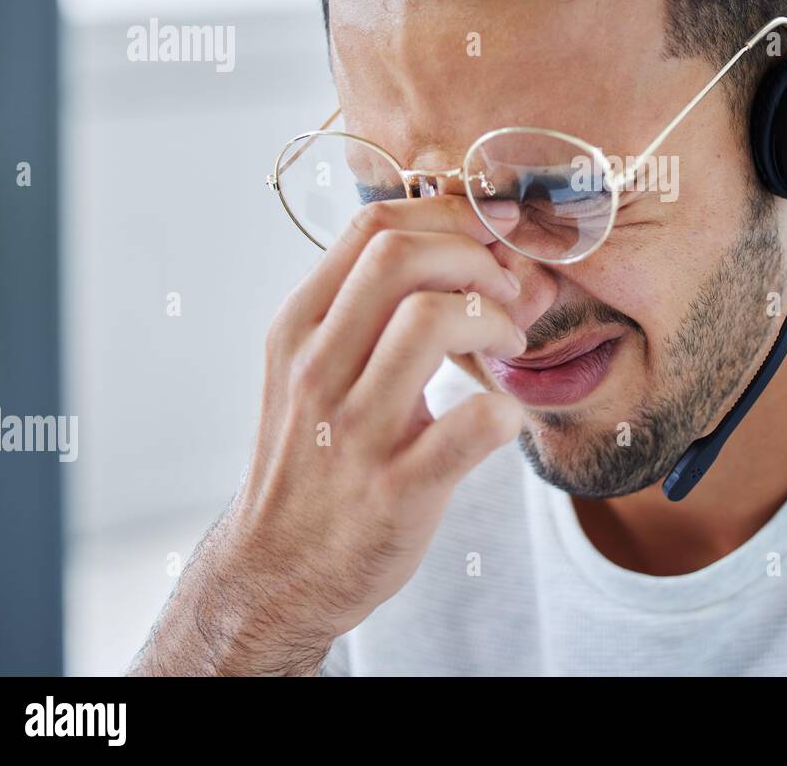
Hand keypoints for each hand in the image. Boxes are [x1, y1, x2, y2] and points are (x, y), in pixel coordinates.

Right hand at [130, 196, 525, 675]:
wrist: (278, 572)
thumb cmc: (314, 455)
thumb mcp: (318, 367)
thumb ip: (379, 309)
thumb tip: (481, 254)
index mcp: (299, 328)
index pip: (371, 225)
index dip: (446, 215)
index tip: (487, 236)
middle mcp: (316, 369)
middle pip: (399, 256)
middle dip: (471, 255)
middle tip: (503, 288)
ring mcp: (352, 430)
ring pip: (429, 321)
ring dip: (492, 319)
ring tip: (508, 343)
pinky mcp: (395, 490)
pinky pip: (469, 426)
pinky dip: (502, 411)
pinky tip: (501, 416)